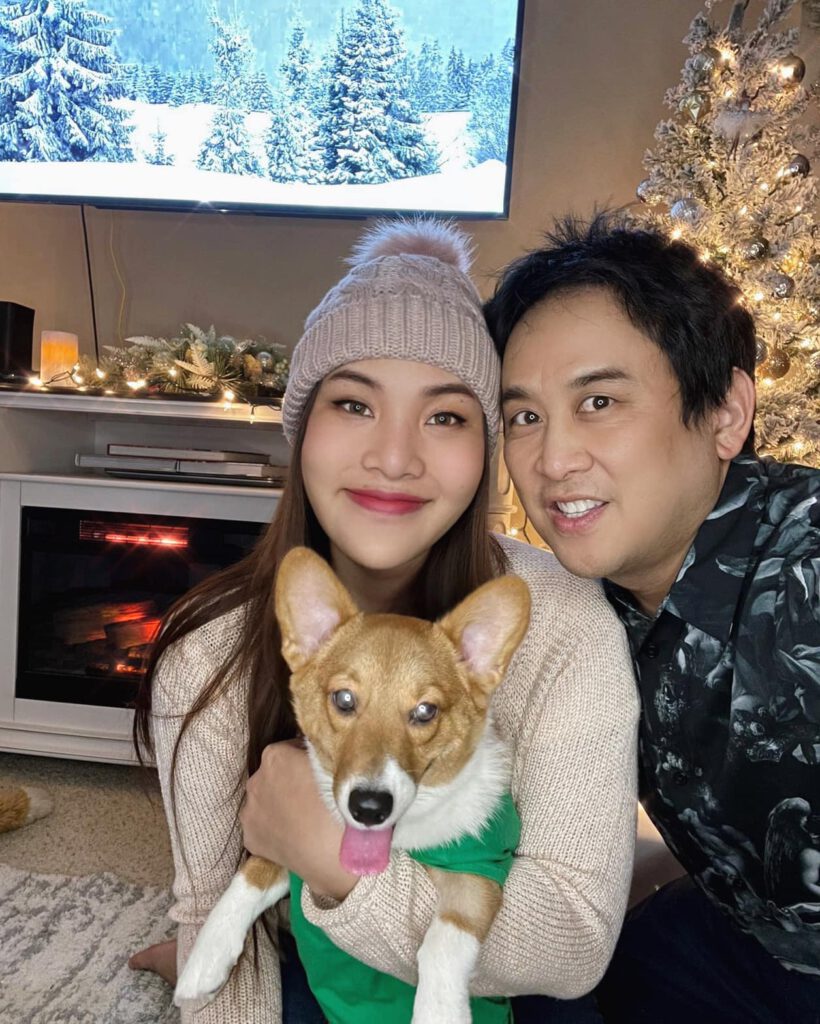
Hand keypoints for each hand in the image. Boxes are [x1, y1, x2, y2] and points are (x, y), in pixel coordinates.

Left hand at [240, 739, 358, 901]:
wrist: (336, 855)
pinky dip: (274, 829)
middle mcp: (256, 779)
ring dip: (279, 805)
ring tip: (304, 819)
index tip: (320, 773)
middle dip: (289, 782)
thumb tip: (315, 752)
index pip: (290, 749)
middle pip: (274, 774)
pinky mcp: (249, 837)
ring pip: (265, 800)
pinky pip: (262, 826)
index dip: (306, 760)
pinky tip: (294, 836)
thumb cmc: (342, 804)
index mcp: (275, 755)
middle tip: (313, 797)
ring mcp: (250, 810)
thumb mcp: (334, 764)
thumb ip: (317, 754)